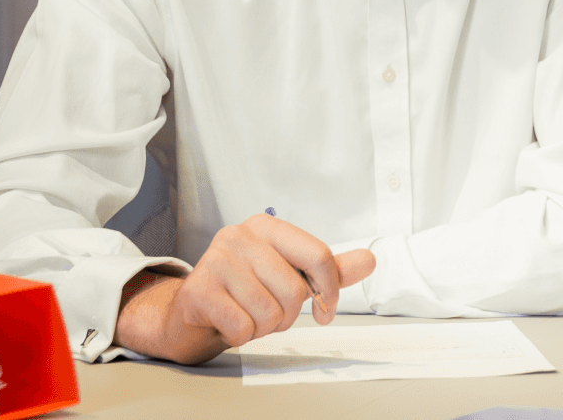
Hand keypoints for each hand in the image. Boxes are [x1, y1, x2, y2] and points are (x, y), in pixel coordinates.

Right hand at [114, 213, 375, 363]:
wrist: (192, 313)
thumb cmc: (245, 292)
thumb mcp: (292, 276)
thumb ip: (330, 270)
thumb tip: (369, 260)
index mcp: (267, 226)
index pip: (319, 255)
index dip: (330, 290)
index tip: (325, 309)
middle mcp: (239, 235)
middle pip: (295, 290)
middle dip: (288, 314)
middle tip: (268, 312)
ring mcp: (216, 260)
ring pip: (270, 312)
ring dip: (263, 327)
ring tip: (247, 315)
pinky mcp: (198, 290)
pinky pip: (242, 327)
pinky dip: (240, 336)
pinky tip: (228, 324)